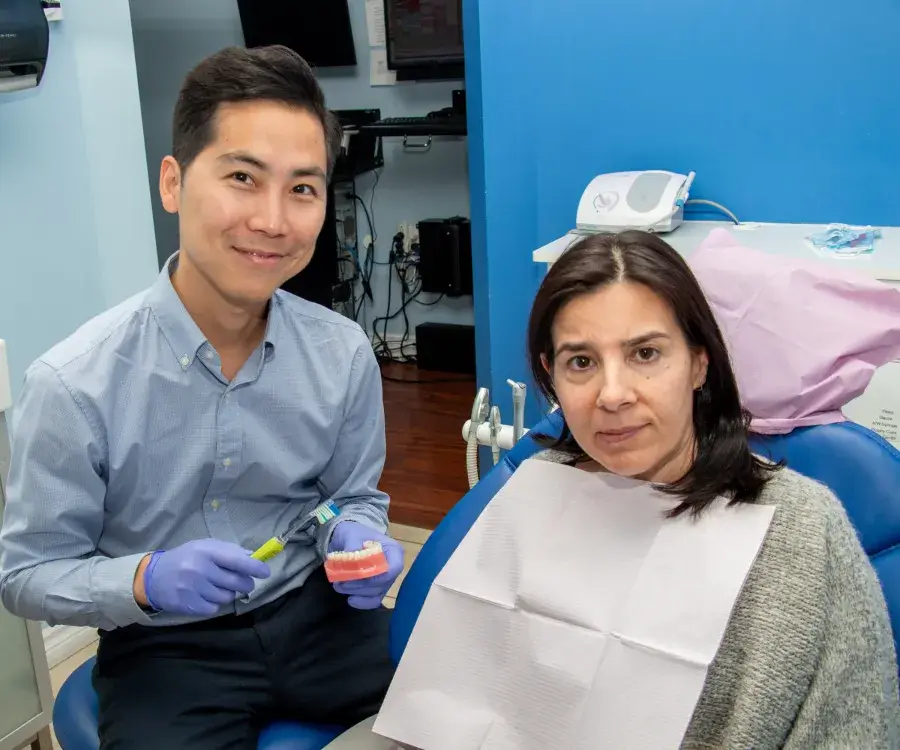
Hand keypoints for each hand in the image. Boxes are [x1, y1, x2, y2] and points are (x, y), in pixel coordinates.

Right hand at [140, 539, 270, 616]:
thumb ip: (228, 550)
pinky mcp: (187, 605)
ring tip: (218, 586)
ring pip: (226, 597)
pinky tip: (206, 595)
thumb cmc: (185, 558)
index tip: (265, 572)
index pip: (236, 560)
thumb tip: (252, 556)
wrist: (153, 576)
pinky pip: (213, 608)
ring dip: (228, 593)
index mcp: (206, 552)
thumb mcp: (204, 547)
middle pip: (235, 582)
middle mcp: (199, 570)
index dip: (254, 567)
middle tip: (244, 583)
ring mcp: (192, 589)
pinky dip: (214, 603)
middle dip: (245, 583)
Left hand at [328, 521, 403, 609]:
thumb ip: (352, 546)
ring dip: (356, 592)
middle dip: (359, 585)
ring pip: (375, 593)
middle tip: (339, 582)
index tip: (355, 574)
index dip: (375, 575)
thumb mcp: (351, 534)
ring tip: (338, 585)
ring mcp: (387, 579)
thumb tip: (351, 560)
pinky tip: (350, 599)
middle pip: (382, 583)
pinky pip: (374, 600)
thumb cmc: (353, 534)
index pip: (393, 569)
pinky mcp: (378, 588)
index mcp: (393, 550)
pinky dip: (362, 602)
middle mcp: (394, 567)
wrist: (348, 539)